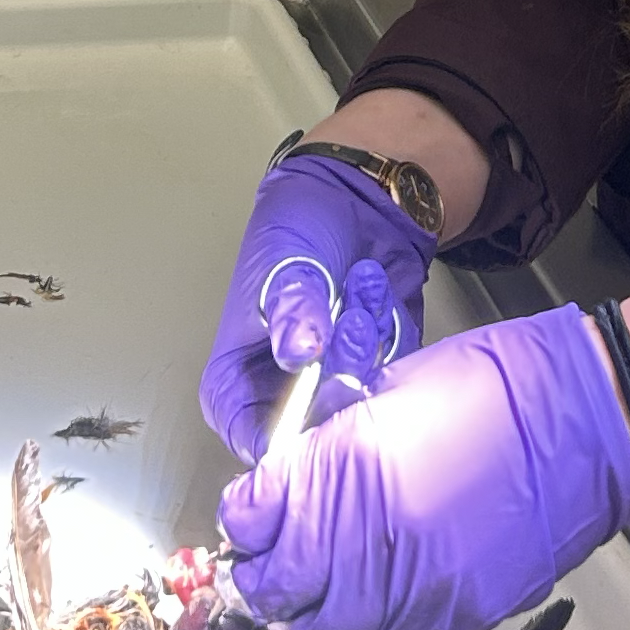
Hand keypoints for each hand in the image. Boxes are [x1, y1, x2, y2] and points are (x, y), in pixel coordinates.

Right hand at [199, 156, 435, 464]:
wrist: (356, 194)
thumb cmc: (298, 225)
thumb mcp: (284, 261)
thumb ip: (291, 309)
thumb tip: (297, 353)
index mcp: (237, 378)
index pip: (251, 436)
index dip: (284, 434)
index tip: (316, 404)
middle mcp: (282, 392)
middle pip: (314, 428)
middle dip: (341, 372)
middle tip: (349, 320)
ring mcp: (332, 382)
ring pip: (358, 403)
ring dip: (367, 342)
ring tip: (358, 285)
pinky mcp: (374, 370)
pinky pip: (392, 380)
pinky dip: (390, 335)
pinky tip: (375, 292)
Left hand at [218, 306, 629, 629]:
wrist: (582, 421)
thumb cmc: (493, 387)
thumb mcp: (388, 392)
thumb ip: (332, 445)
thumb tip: (293, 481)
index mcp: (345, 464)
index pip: (254, 518)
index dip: (243, 521)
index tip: (247, 518)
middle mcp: (367, 535)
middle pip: (278, 589)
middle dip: (262, 579)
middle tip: (262, 567)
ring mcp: (413, 586)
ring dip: (306, 616)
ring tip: (308, 595)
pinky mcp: (455, 617)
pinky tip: (361, 609)